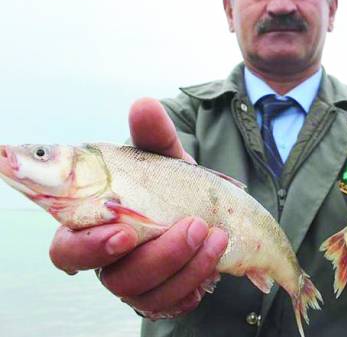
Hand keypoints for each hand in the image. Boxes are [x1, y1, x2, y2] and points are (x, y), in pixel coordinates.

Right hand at [49, 98, 227, 317]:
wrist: (206, 208)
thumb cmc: (170, 184)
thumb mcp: (165, 159)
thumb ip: (153, 136)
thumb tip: (144, 105)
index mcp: (94, 227)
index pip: (67, 248)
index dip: (88, 246)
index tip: (123, 232)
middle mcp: (111, 262)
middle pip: (115, 278)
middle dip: (158, 256)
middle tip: (194, 225)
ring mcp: (139, 284)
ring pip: (149, 294)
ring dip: (188, 265)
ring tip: (218, 235)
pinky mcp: (166, 296)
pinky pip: (176, 303)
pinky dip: (198, 283)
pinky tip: (217, 263)